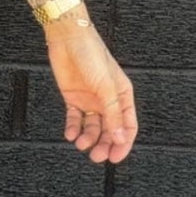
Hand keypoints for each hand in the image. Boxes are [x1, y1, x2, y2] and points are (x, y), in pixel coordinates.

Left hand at [45, 15, 136, 162]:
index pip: (127, 126)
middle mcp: (107, 100)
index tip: (115, 158)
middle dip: (104, 144)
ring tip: (81, 144)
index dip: (123, 143)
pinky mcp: (74, 98)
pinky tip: (71, 134)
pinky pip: (75, 119)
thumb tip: (121, 138)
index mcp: (122, 95)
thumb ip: (114, 114)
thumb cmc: (92, 55)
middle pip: (109, 130)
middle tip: (97, 156)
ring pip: (92, 127)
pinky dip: (73, 128)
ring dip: (88, 138)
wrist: (68, 38)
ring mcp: (90, 100)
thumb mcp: (106, 87)